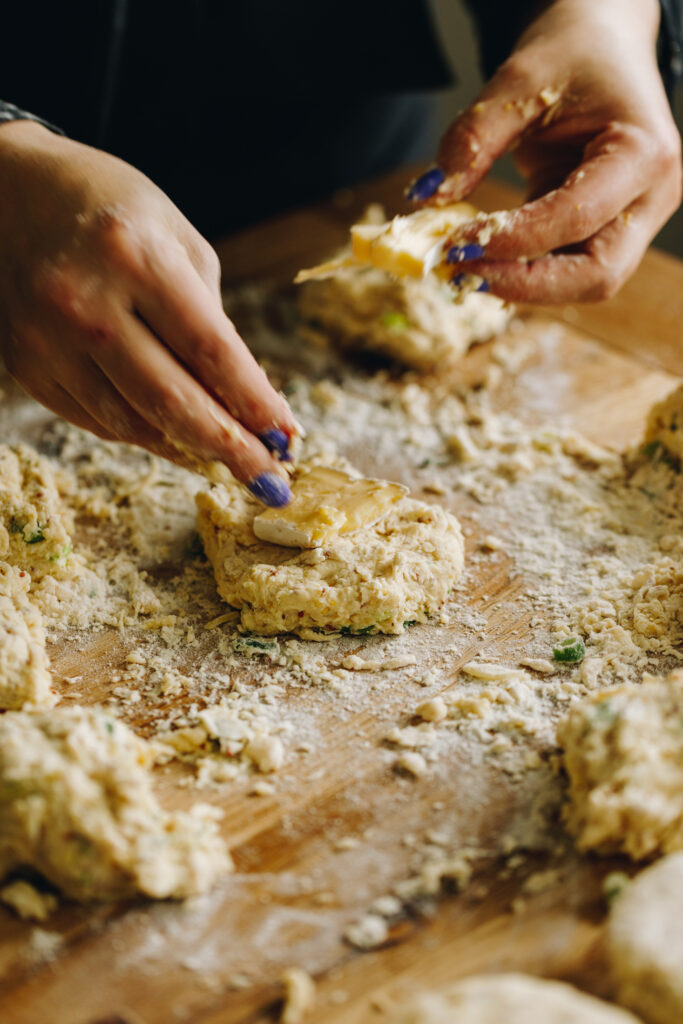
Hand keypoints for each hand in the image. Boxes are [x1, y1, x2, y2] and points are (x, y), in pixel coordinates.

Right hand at [0, 121, 295, 504]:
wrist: (7, 193)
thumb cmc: (110, 208)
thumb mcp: (177, 238)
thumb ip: (209, 319)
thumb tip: (242, 402)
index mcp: (135, 256)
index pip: (210, 350)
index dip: (255, 403)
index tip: (288, 437)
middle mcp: (85, 302)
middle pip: (171, 401)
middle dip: (231, 449)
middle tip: (271, 481)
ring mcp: (47, 340)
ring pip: (133, 424)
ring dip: (190, 450)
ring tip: (231, 463)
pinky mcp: (27, 367)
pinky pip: (99, 422)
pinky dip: (145, 436)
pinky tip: (179, 442)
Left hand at [410, 0, 681, 302]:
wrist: (601, 45)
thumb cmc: (572, 54)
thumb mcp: (519, 79)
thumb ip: (475, 137)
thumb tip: (429, 196)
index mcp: (643, 154)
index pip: (577, 217)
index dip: (513, 241)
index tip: (456, 243)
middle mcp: (649, 198)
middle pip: (597, 274)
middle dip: (526, 283)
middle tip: (463, 271)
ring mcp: (633, 220)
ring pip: (584, 283)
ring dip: (523, 284)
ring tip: (467, 267)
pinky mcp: (606, 231)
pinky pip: (568, 268)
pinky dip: (524, 272)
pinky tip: (482, 258)